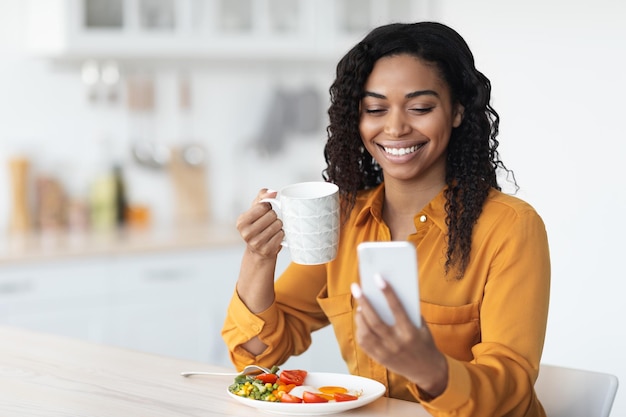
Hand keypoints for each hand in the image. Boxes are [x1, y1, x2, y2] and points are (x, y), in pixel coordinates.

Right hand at [236, 188, 283, 259]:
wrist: (257, 250)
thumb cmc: (257, 225)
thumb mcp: (255, 209)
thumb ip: (262, 196)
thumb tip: (273, 192)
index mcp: (241, 222)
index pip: (263, 206)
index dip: (267, 207)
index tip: (264, 213)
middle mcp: (246, 233)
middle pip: (272, 215)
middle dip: (273, 217)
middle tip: (268, 223)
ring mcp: (256, 243)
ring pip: (278, 224)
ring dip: (278, 225)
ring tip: (271, 229)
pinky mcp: (267, 250)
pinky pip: (281, 235)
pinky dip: (280, 234)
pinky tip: (274, 237)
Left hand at [351, 276, 447, 397]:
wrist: (428, 371)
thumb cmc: (424, 342)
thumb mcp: (421, 326)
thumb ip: (407, 312)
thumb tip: (387, 293)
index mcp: (410, 333)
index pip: (397, 309)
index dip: (387, 292)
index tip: (377, 277)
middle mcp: (396, 343)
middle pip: (375, 321)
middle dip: (364, 302)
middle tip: (356, 287)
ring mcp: (386, 353)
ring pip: (366, 332)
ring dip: (360, 316)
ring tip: (359, 304)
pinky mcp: (379, 359)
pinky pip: (364, 343)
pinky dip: (360, 329)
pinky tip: (361, 320)